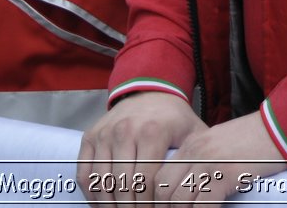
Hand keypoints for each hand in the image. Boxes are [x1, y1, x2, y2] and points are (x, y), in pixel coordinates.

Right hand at [79, 91, 205, 204]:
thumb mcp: (193, 132)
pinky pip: (85, 172)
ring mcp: (105, 133)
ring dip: (111, 205)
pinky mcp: (91, 136)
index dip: (149, 204)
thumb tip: (201, 190)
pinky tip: (103, 204)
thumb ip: (198, 159)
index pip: (147, 181)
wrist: (150, 90)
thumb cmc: (173, 118)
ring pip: (102, 181)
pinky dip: (92, 194)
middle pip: (123, 184)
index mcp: (153, 131)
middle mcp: (125, 130)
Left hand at [155, 112, 285, 205]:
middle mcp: (194, 151)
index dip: (159, 199)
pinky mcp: (225, 174)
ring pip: (179, 199)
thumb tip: (192, 189)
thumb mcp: (220, 144)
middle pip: (164, 188)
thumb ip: (202, 160)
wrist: (280, 127)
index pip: (161, 176)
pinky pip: (203, 205)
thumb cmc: (255, 139)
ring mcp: (208, 162)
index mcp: (191, 143)